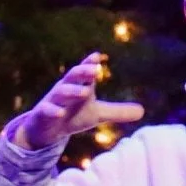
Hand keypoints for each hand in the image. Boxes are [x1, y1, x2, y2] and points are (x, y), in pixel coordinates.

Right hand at [15, 52, 144, 148]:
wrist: (48, 129)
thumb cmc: (73, 115)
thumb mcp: (97, 114)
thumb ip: (117, 111)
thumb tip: (143, 111)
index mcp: (78, 85)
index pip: (85, 72)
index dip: (90, 63)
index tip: (98, 56)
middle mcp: (65, 89)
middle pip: (73, 76)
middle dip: (83, 71)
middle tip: (95, 69)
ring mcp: (53, 100)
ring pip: (61, 92)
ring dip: (73, 91)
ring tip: (86, 92)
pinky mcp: (43, 114)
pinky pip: (46, 110)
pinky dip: (53, 110)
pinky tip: (60, 113)